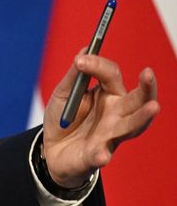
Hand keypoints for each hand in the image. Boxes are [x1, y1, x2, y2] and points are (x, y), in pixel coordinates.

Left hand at [43, 51, 159, 187]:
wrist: (51, 150)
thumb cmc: (64, 118)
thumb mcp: (63, 94)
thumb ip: (74, 75)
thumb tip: (84, 50)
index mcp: (108, 95)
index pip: (111, 75)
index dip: (98, 65)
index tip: (79, 61)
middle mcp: (117, 114)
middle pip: (137, 99)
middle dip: (146, 87)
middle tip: (147, 73)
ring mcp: (110, 135)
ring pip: (132, 126)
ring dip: (142, 117)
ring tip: (154, 107)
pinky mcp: (97, 155)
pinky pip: (102, 154)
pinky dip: (101, 155)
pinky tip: (102, 155)